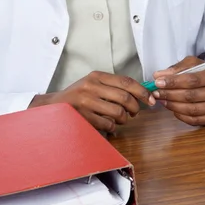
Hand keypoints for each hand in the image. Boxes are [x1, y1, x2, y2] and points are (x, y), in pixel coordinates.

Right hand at [29, 71, 155, 132]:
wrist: (54, 107)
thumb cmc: (78, 96)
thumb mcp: (93, 84)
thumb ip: (113, 86)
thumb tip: (140, 93)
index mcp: (97, 76)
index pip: (126, 81)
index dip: (142, 91)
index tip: (151, 99)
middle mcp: (91, 86)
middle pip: (125, 98)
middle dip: (135, 108)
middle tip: (135, 113)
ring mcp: (86, 102)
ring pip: (118, 112)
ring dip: (124, 119)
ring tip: (120, 119)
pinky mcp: (84, 117)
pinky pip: (108, 125)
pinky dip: (112, 127)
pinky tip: (107, 124)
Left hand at [152, 56, 204, 125]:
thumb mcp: (194, 63)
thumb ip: (177, 69)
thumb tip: (158, 76)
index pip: (192, 79)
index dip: (173, 82)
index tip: (158, 82)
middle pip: (191, 96)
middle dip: (170, 94)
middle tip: (156, 93)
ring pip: (193, 109)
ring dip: (174, 106)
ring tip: (162, 100)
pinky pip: (197, 120)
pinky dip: (182, 116)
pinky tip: (173, 109)